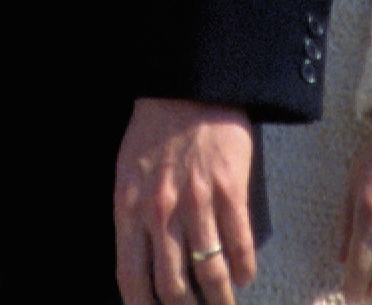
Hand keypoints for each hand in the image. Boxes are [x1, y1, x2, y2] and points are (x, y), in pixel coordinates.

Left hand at [115, 98, 256, 304]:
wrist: (187, 88)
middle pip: (173, 287)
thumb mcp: (127, 175)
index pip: (130, 277)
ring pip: (211, 275)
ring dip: (221, 301)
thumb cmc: (154, 132)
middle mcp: (161, 213)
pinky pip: (239, 247)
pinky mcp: (230, 192)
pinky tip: (244, 276)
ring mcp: (197, 204)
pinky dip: (243, 270)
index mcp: (129, 209)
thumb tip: (142, 263)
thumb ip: (133, 218)